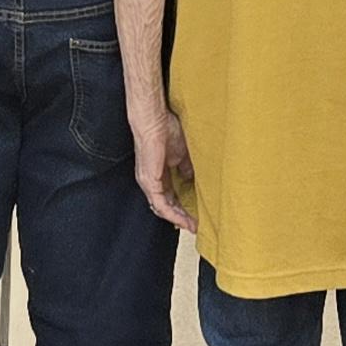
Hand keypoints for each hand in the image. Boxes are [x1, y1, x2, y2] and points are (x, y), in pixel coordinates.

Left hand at [130, 109, 195, 232]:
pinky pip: (161, 205)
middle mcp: (151, 181)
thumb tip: (191, 178)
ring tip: (193, 226)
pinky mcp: (149, 182)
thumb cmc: (166, 129)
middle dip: (182, 216)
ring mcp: (148, 183)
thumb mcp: (182, 154)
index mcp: (159, 174)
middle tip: (197, 225)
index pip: (171, 196)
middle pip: (167, 206)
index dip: (183, 207)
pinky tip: (185, 220)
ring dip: (179, 218)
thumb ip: (186, 168)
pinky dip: (174, 214)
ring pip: (163, 208)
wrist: (155, 119)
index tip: (197, 215)